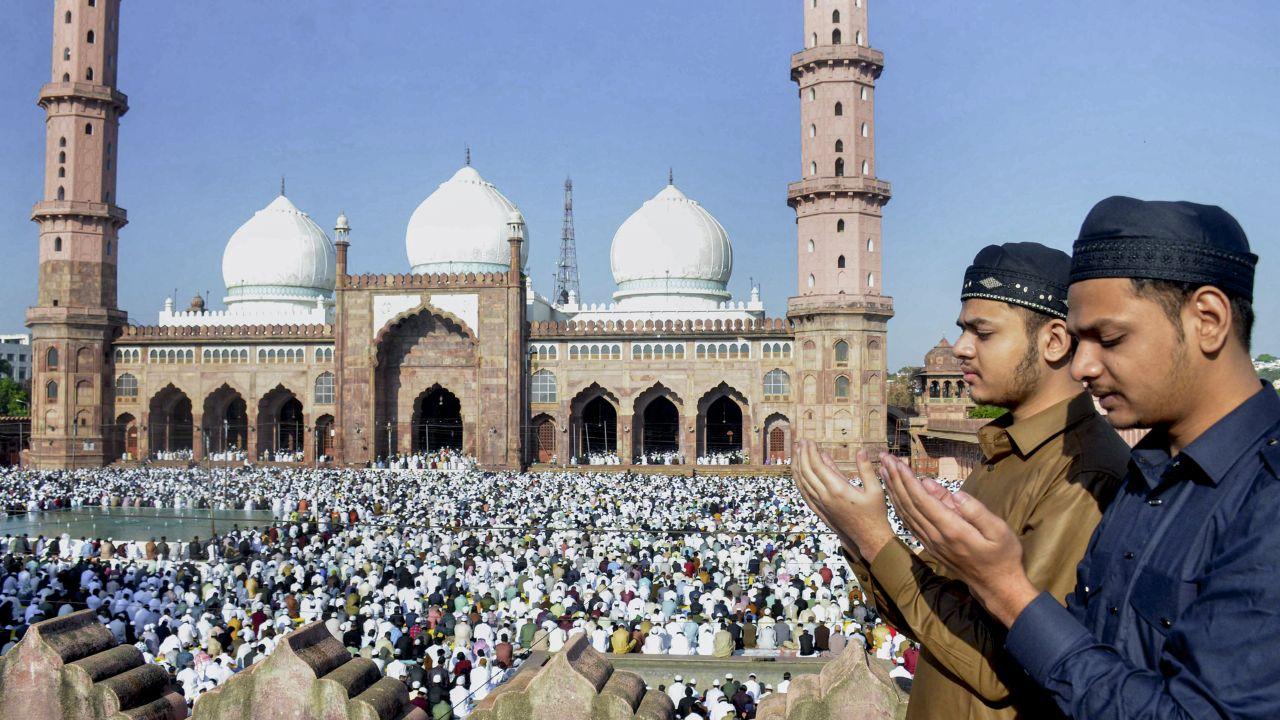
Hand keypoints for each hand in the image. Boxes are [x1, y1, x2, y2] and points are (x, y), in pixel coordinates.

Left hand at [793, 440, 895, 561]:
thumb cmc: (875, 513)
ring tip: (796, 452)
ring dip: (797, 465)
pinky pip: (804, 493)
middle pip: (806, 472)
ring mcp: (821, 504)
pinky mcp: (820, 510)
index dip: (811, 452)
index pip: (818, 466)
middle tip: (800, 441)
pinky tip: (797, 473)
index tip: (810, 441)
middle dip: (801, 455)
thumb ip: (866, 469)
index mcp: (838, 490)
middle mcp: (825, 497)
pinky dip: (798, 480)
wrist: (869, 537)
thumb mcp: (875, 489)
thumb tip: (861, 450)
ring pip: (802, 482)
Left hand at [878, 453, 1038, 626]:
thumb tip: (955, 493)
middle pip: (908, 503)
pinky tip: (893, 493)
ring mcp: (931, 542)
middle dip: (895, 479)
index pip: (922, 500)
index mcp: (952, 529)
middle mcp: (935, 536)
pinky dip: (898, 505)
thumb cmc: (1003, 555)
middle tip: (884, 458)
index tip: (897, 462)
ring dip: (893, 490)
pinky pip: (909, 522)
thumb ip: (976, 511)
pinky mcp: (930, 545)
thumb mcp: (999, 531)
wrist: (996, 586)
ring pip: (905, 512)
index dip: (908, 480)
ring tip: (884, 470)